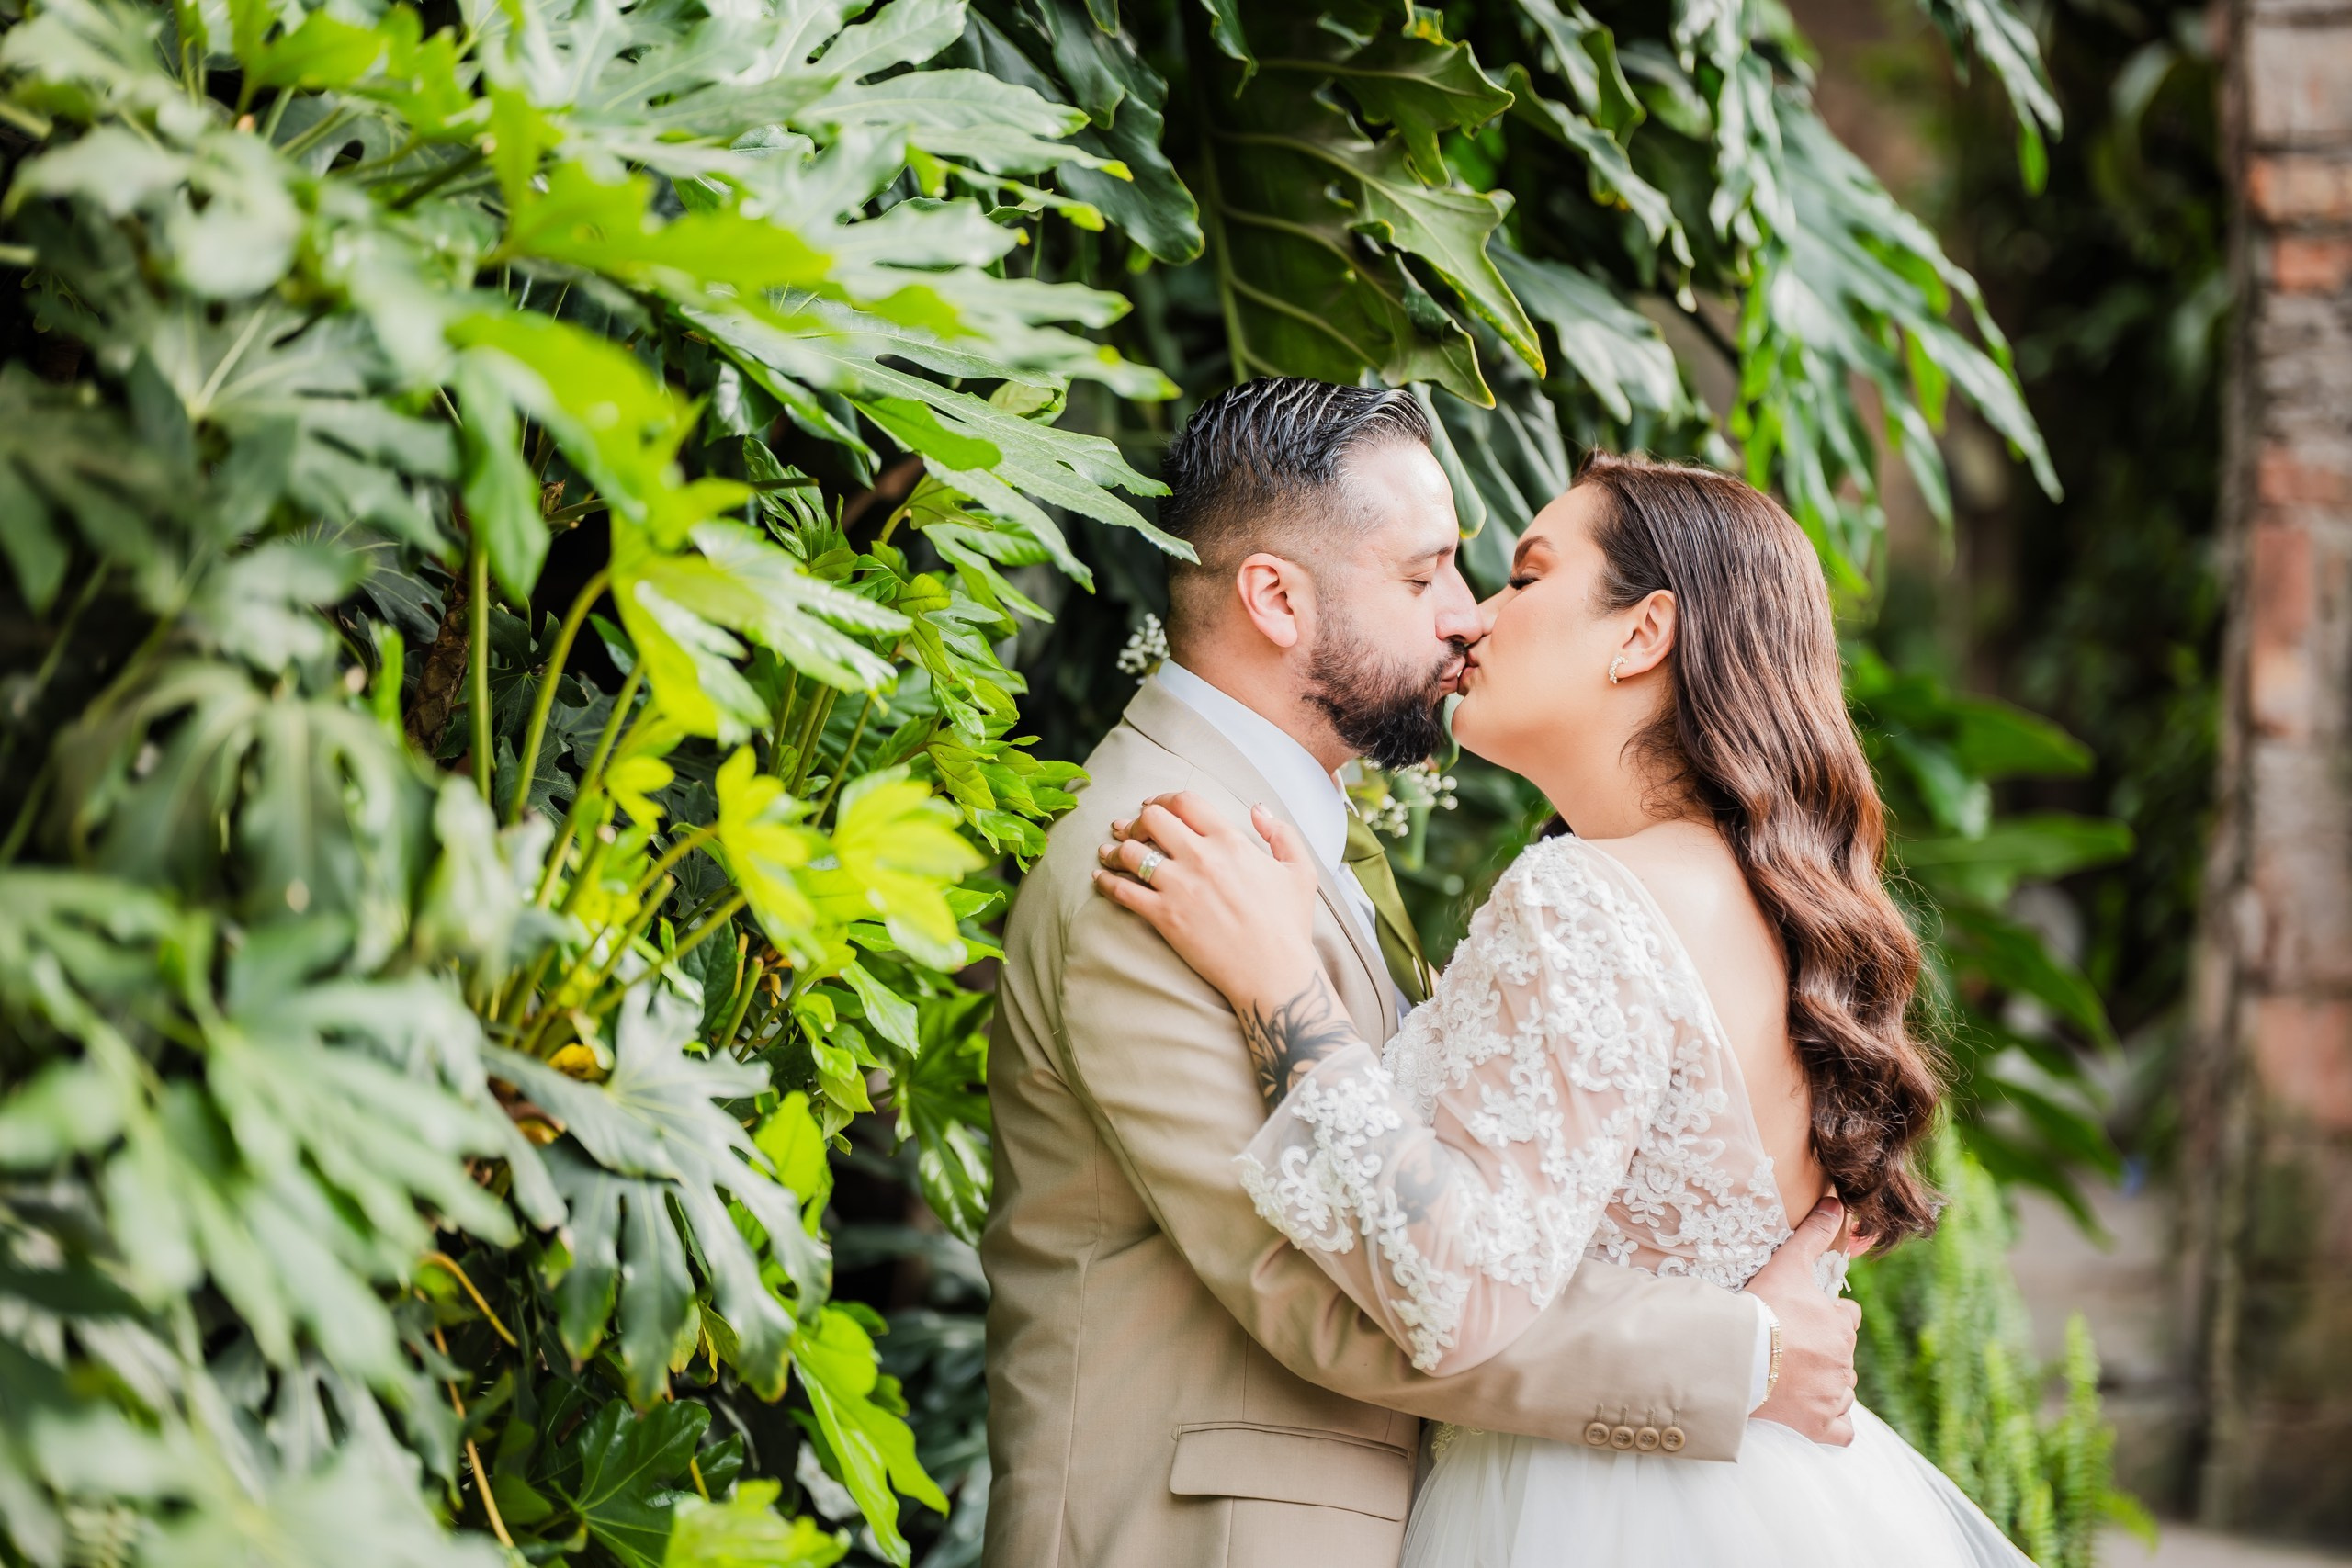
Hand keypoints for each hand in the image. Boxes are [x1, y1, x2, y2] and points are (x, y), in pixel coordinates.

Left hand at [1092, 792, 1320, 1019]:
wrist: (1274, 973)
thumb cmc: (1288, 925)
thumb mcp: (1300, 871)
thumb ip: (1281, 832)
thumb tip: (1257, 808)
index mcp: (1230, 840)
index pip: (1184, 802)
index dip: (1162, 799)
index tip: (1151, 806)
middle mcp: (1201, 857)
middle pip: (1151, 819)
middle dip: (1136, 820)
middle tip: (1128, 829)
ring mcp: (1179, 886)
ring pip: (1131, 852)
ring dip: (1115, 849)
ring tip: (1108, 852)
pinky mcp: (1164, 917)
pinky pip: (1123, 892)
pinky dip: (1107, 882)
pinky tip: (1101, 879)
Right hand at [1744, 1196, 1863, 1445]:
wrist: (1739, 1354)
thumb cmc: (1763, 1307)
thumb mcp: (1789, 1264)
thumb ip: (1813, 1234)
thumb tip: (1835, 1201)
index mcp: (1840, 1324)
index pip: (1846, 1319)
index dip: (1828, 1318)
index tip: (1803, 1320)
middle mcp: (1844, 1360)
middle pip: (1842, 1356)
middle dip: (1824, 1353)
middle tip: (1790, 1349)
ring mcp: (1833, 1395)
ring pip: (1841, 1390)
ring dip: (1825, 1385)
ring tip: (1792, 1378)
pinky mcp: (1819, 1424)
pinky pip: (1841, 1431)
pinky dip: (1833, 1426)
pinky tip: (1816, 1416)